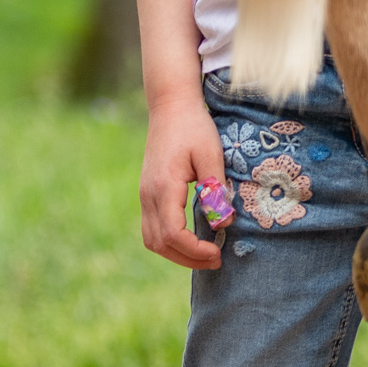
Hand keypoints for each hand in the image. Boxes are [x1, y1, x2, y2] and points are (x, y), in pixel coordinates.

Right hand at [140, 94, 227, 269]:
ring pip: (152, 240)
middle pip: (159, 244)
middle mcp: (148, 195)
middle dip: (187, 259)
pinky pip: (152, 228)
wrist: (170, 106)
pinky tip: (192, 239)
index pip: (173, 234)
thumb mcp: (211, 154)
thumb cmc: (194, 127)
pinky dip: (170, 241)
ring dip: (176, 254)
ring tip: (205, 254)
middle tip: (216, 260)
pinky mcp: (147, 193)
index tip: (218, 253)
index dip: (195, 251)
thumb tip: (223, 223)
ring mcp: (144, 195)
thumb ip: (215, 189)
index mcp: (163, 187)